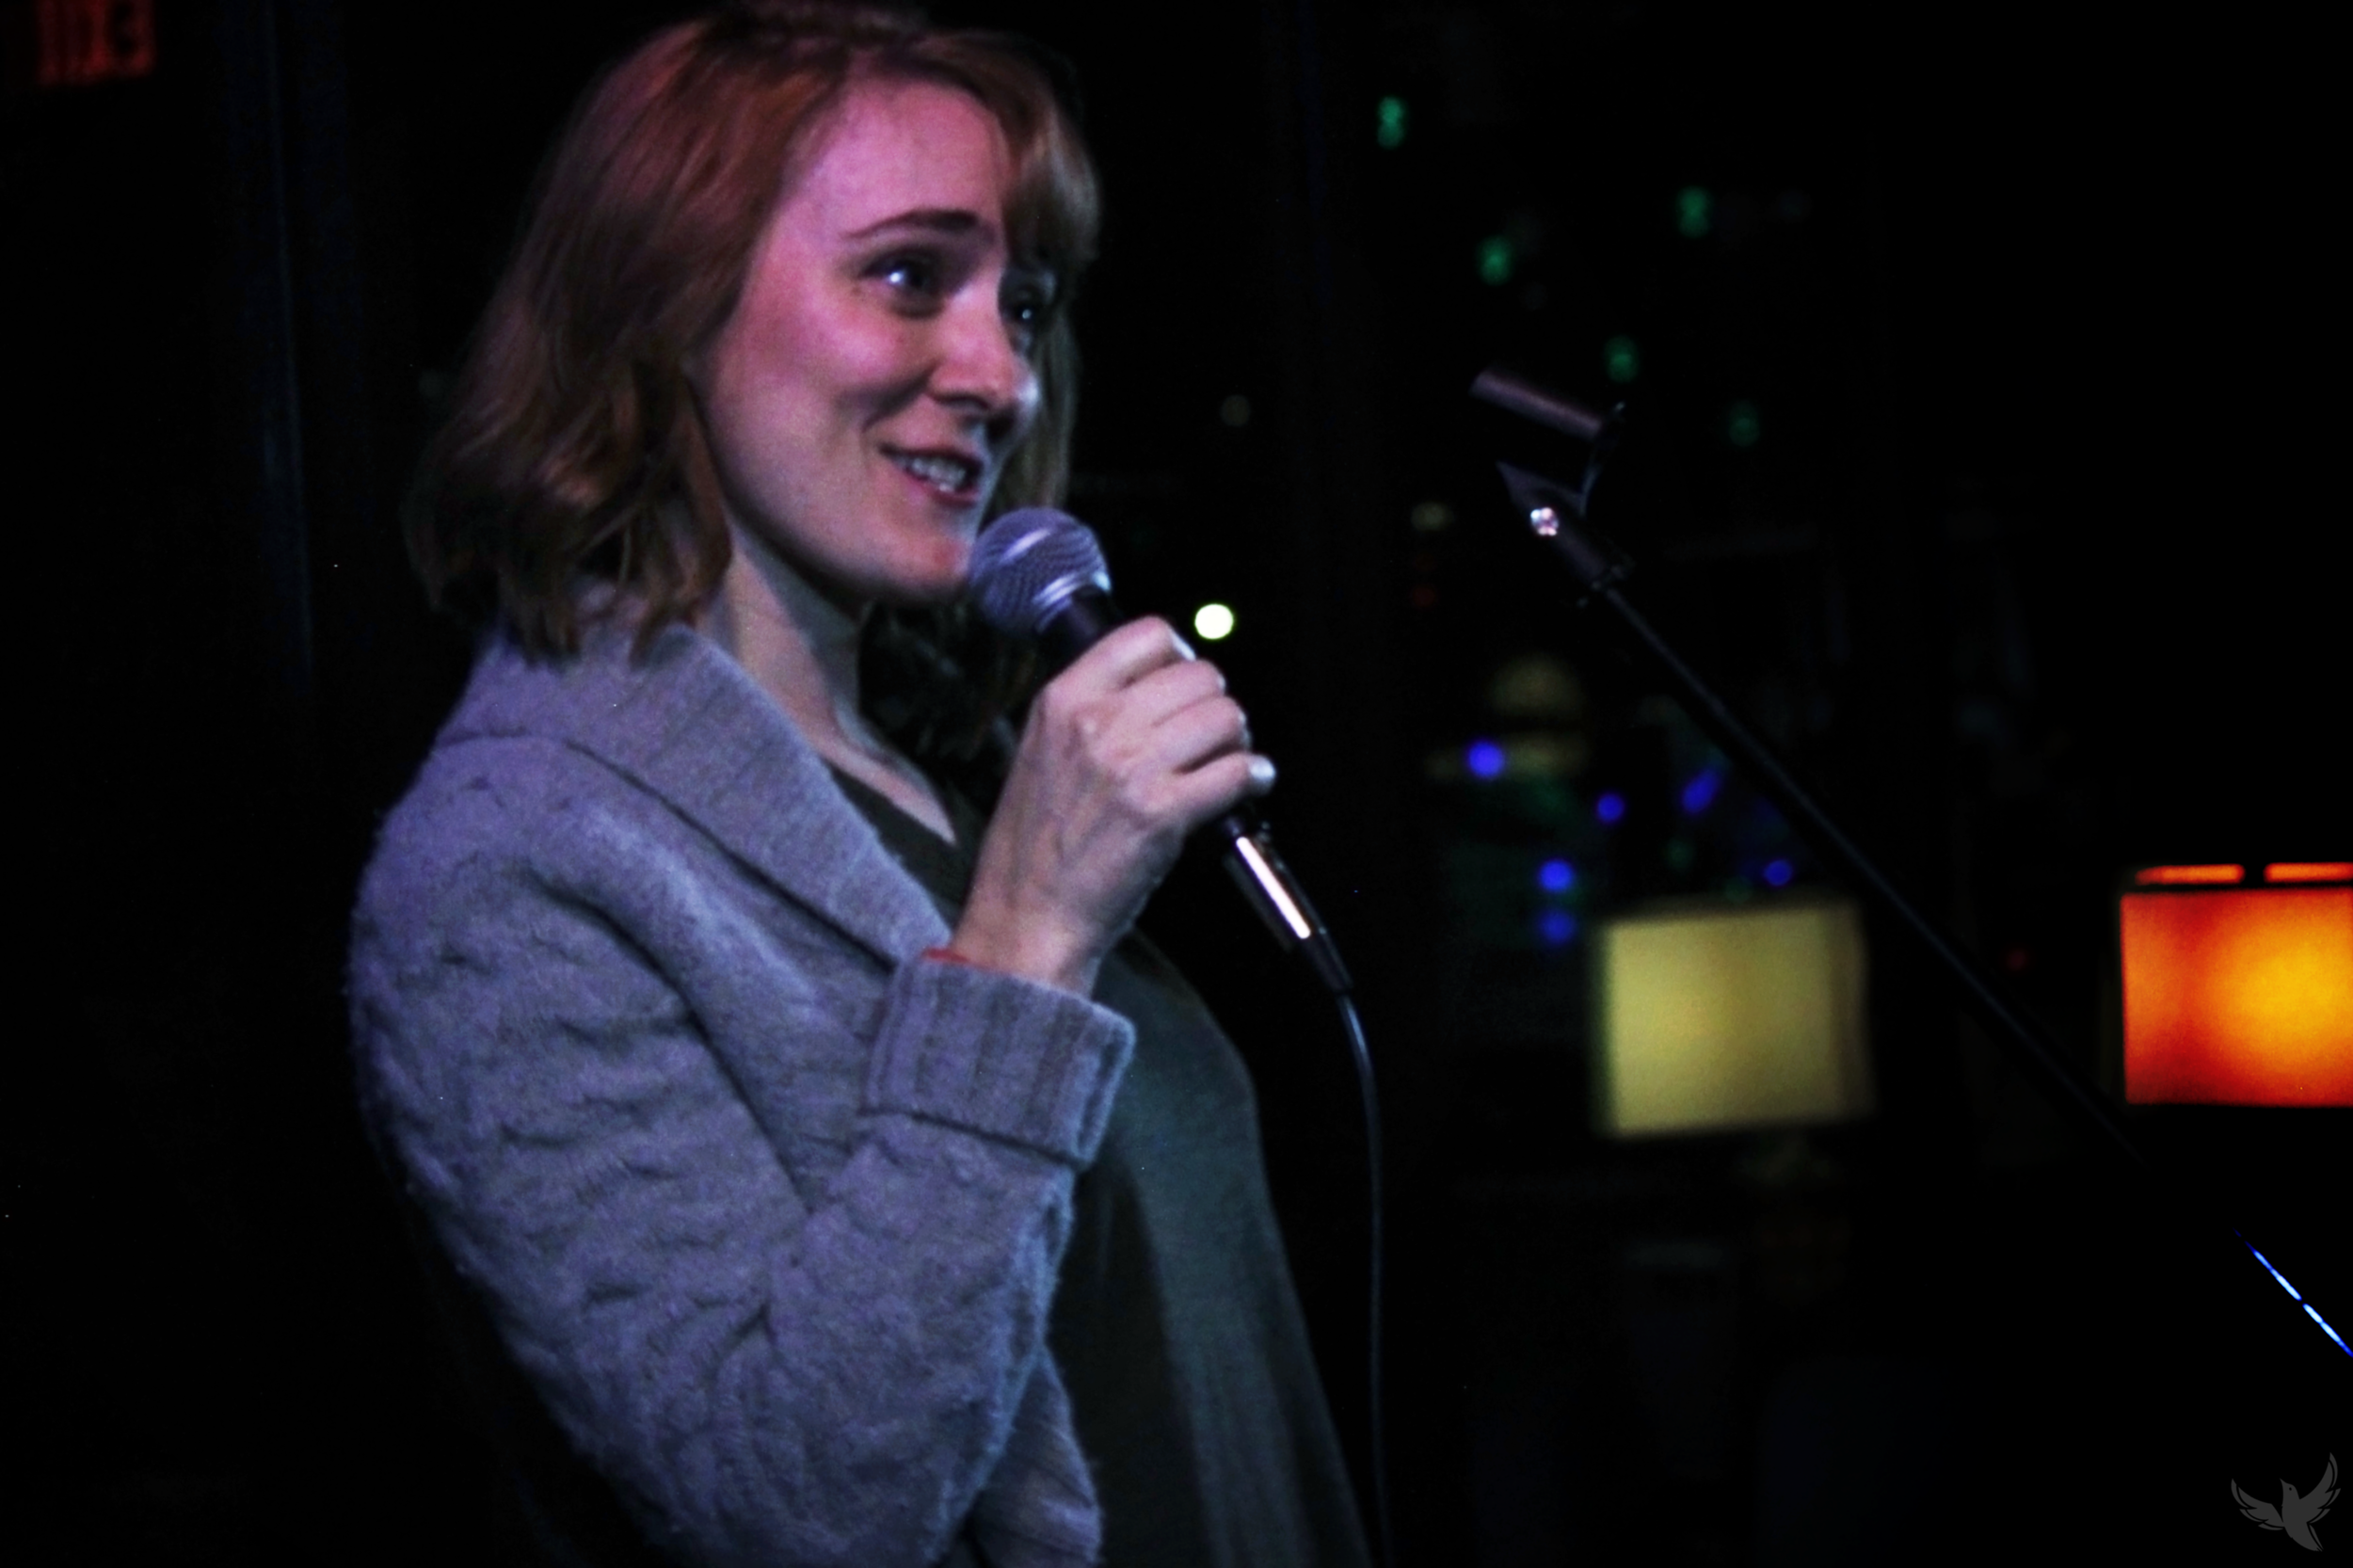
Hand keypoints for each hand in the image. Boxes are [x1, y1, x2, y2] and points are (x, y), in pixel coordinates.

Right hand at [950, 618, 1274, 992]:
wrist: (1027, 915)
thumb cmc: (1035, 845)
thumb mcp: (1040, 751)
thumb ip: (1089, 712)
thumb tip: (1156, 687)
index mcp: (1062, 700)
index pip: (1145, 634)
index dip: (1179, 656)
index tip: (1184, 684)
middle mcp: (1097, 723)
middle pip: (1199, 675)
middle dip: (1215, 705)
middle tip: (1210, 737)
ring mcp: (1131, 766)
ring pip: (1225, 717)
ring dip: (1237, 741)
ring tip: (1227, 763)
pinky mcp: (1163, 812)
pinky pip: (1236, 772)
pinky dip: (1254, 778)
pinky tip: (1247, 788)